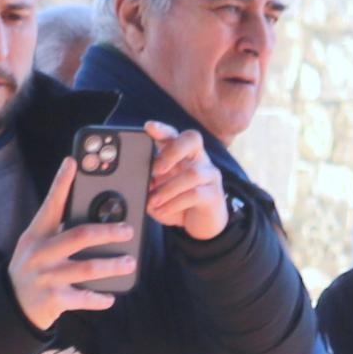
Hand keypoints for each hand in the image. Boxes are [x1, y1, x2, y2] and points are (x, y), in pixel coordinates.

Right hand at [9, 157, 137, 329]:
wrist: (11, 304)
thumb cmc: (34, 267)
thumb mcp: (37, 244)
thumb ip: (59, 229)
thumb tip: (95, 214)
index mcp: (37, 234)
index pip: (51, 204)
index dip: (62, 182)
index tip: (74, 162)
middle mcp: (41, 252)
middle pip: (80, 236)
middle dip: (108, 232)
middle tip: (128, 230)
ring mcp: (47, 276)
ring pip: (87, 268)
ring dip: (112, 265)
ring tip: (129, 262)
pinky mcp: (54, 299)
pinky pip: (84, 298)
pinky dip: (100, 298)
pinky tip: (111, 297)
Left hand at [141, 121, 230, 242]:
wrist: (201, 226)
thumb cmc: (179, 204)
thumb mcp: (159, 194)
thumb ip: (149, 187)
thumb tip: (137, 186)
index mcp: (182, 154)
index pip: (174, 135)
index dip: (162, 129)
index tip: (148, 127)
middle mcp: (198, 159)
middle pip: (192, 139)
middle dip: (173, 150)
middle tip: (156, 169)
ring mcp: (209, 175)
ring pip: (192, 173)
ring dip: (168, 188)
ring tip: (154, 201)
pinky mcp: (215, 195)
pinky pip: (195, 194)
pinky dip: (175, 203)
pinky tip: (163, 209)